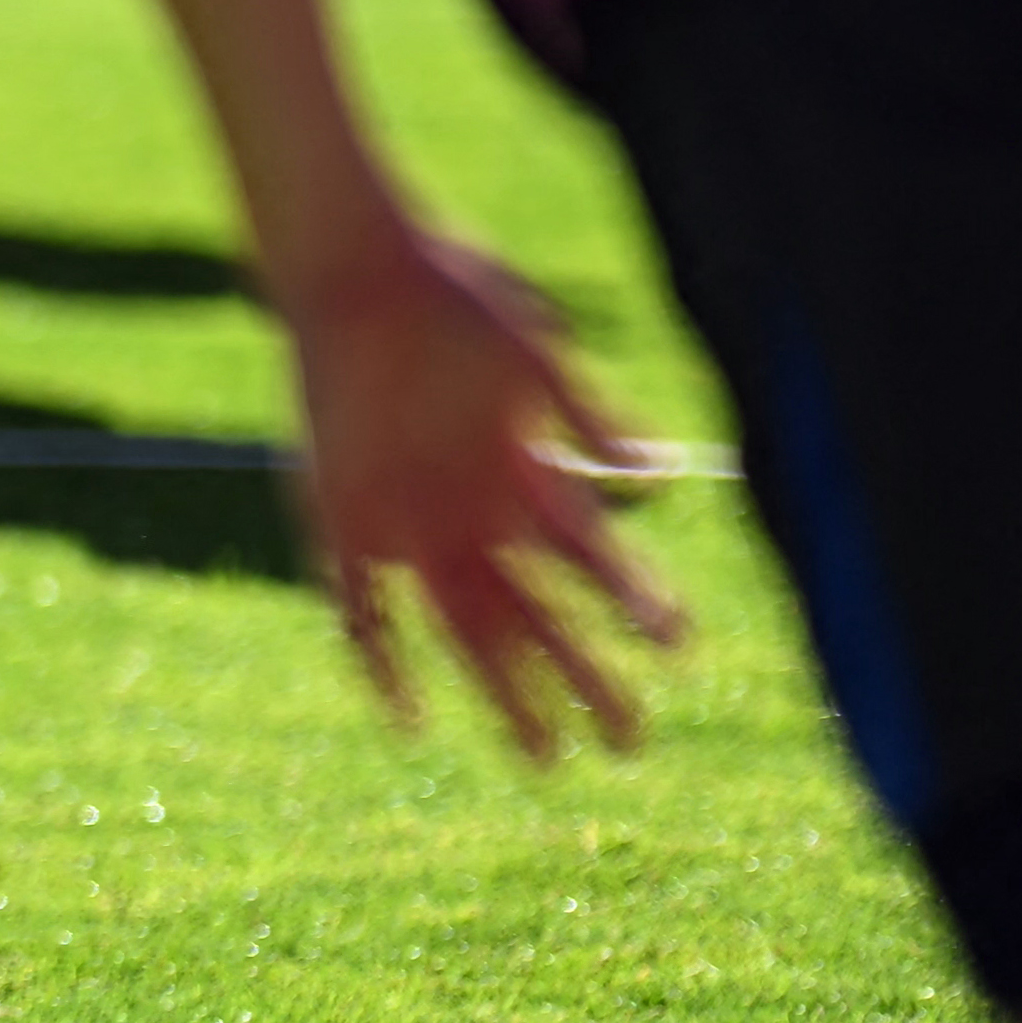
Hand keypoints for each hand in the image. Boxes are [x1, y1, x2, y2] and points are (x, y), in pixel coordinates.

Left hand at [274, 224, 685, 759]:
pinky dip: (380, 660)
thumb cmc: (455, 295)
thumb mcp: (534, 353)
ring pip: (463, 631)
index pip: (594, 559)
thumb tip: (662, 472)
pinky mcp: (340, 521)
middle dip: (584, 679)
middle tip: (629, 743)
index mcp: (525, 476)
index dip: (636, 603)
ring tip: (542, 755)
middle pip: (537, 617)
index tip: (682, 648)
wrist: (350, 267)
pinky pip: (359, 608)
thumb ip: (590, 414)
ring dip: (503, 691)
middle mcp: (472, 513)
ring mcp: (406, 523)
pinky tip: (408, 717)